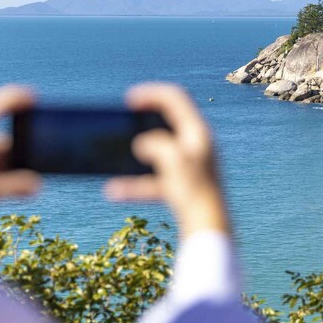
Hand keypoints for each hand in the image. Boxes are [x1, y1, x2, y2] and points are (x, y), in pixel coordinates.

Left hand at [0, 86, 41, 260]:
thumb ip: (10, 188)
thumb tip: (38, 185)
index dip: (13, 99)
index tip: (35, 97)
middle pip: (3, 138)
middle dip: (23, 148)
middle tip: (42, 155)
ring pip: (3, 156)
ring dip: (18, 167)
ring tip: (32, 183)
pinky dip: (11, 176)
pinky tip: (24, 189)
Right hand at [105, 83, 228, 237]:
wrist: (209, 229)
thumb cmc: (194, 191)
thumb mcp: (173, 160)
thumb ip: (156, 144)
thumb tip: (141, 144)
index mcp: (198, 132)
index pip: (176, 98)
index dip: (152, 93)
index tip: (128, 100)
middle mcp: (197, 145)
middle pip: (168, 122)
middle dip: (144, 119)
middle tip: (124, 119)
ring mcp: (190, 166)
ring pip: (159, 151)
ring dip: (137, 152)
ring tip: (116, 153)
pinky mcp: (183, 187)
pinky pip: (154, 180)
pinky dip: (135, 183)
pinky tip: (113, 190)